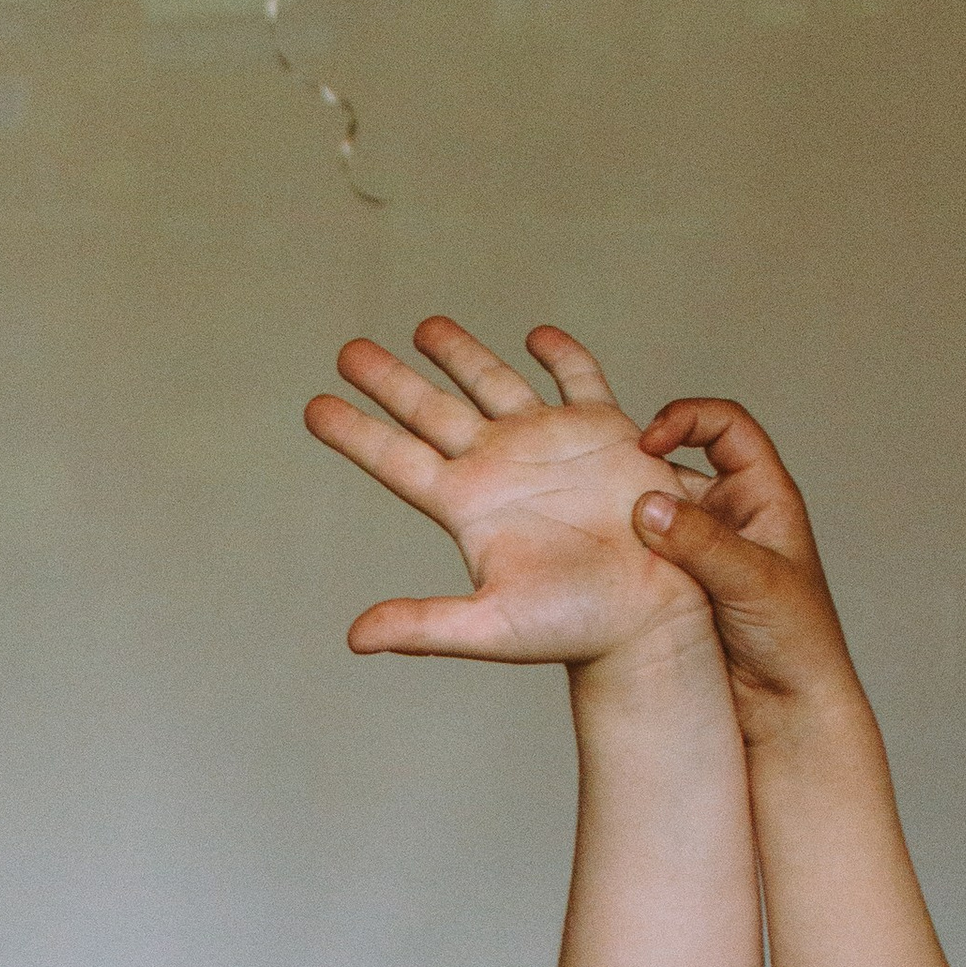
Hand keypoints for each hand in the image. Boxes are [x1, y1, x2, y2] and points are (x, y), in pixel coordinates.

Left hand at [304, 319, 713, 671]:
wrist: (652, 615)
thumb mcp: (492, 627)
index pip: (395, 458)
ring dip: (459, 353)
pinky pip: (577, 379)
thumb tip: (355, 639)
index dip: (354, 431)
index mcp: (467, 505)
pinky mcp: (602, 434)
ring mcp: (547, 446)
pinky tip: (536, 335)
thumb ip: (422, 626)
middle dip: (390, 379)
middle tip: (348, 351)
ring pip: (491, 383)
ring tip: (424, 327)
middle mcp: (499, 468)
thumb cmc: (576, 626)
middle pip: (430, 411)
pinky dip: (560, 354)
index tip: (313, 407)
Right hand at [632, 397, 861, 744]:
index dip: (687, 420)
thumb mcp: (751, 581)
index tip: (649, 443)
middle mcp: (732, 517)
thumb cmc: (795, 640)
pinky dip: (622, 558)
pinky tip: (601, 569)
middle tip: (606, 487)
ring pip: (656, 516)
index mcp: (764, 496)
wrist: (788, 710)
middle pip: (679, 467)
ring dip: (628, 520)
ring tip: (598, 532)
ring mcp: (704, 554)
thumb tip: (647, 505)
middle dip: (641, 472)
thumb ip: (700, 542)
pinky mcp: (680, 590)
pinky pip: (644, 559)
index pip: (726, 427)